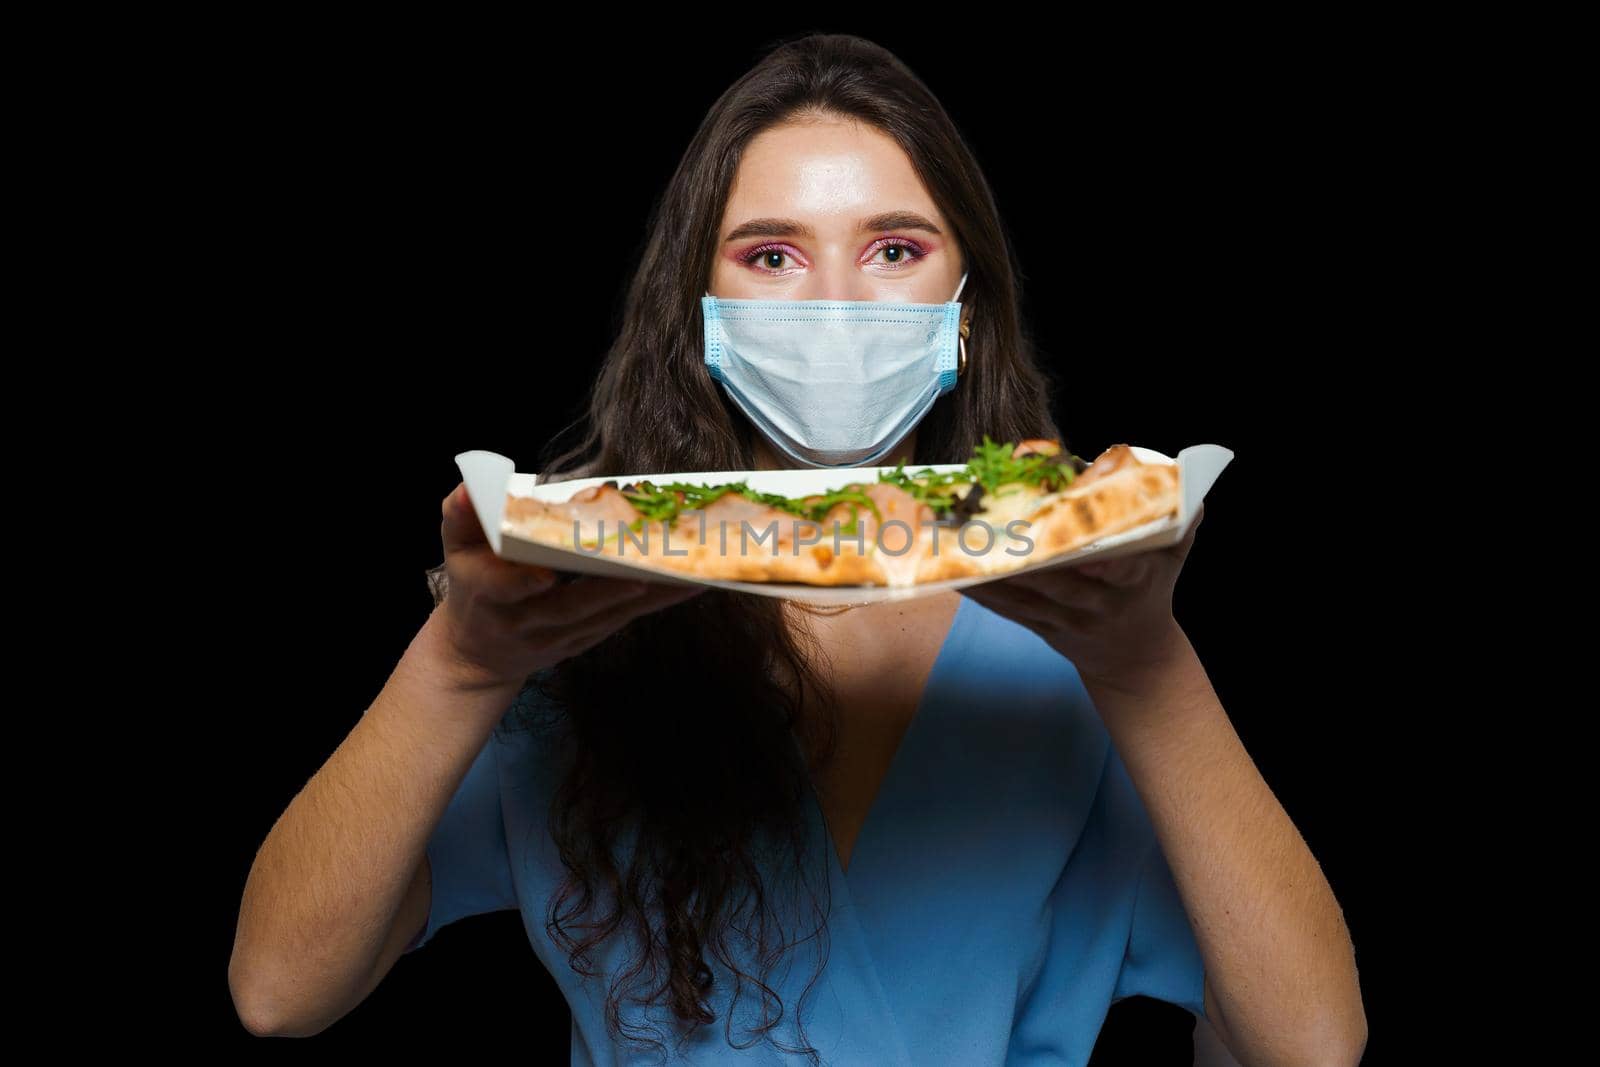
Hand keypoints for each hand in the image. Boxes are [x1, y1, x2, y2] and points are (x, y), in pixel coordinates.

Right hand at [431, 481, 706, 689]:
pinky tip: (694, 583)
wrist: (480, 653)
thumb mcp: (455, 549)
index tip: (544, 577)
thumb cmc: (472, 586)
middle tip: (647, 572)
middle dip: (609, 592)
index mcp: (490, 595)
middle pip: (573, 608)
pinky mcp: (587, 640)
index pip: (506, 591)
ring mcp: (561, 637)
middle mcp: (529, 622)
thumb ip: (460, 516)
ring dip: (653, 597)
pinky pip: (626, 620)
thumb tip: (470, 487)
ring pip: (610, 616)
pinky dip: (659, 602)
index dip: (524, 585)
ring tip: (694, 572)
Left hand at [961, 504, 1205, 690]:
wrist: (1134, 658)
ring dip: (988, 571)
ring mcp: (1064, 618)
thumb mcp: (1174, 558)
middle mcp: (1095, 603)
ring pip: (1023, 595)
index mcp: (1131, 582)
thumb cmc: (1151, 591)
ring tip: (955, 545)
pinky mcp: (1038, 626)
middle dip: (1024, 557)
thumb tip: (1192, 485)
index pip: (1117, 570)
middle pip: (1057, 580)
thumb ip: (1183, 521)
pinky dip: (978, 590)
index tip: (1080, 551)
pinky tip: (948, 571)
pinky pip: (1005, 608)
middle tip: (990, 528)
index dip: (1097, 562)